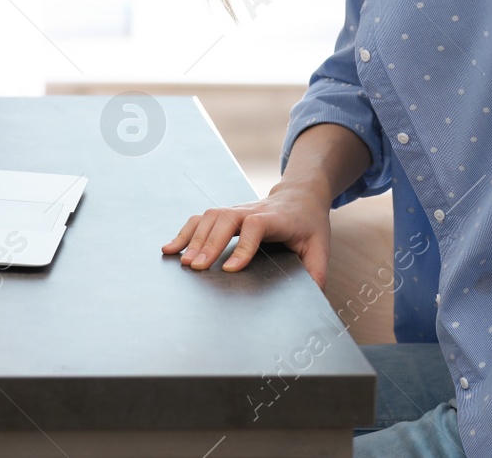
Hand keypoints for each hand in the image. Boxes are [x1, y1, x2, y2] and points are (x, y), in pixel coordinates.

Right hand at [161, 180, 332, 286]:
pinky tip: (170, 249)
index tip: (229, 269)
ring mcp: (237, 210)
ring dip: (194, 238)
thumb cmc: (309, 223)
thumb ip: (317, 270)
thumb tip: (313, 296)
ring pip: (210, 217)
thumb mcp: (321, 246)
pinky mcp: (226, 214)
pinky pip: (201, 219)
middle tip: (196, 268)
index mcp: (277, 218)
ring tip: (181, 262)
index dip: (242, 246)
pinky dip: (184, 232)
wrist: (301, 195)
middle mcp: (253, 210)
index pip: (255, 226)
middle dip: (209, 244)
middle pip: (225, 219)